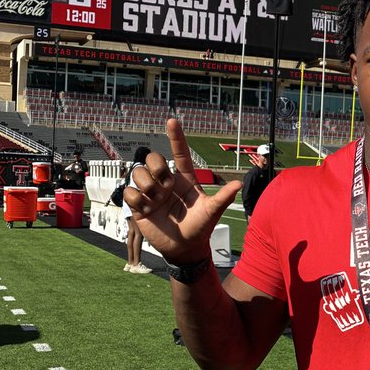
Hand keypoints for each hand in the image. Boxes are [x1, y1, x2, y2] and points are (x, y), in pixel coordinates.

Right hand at [123, 117, 241, 263]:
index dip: (176, 137)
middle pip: (153, 158)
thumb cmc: (200, 228)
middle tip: (166, 187)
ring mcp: (151, 192)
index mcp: (184, 179)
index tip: (172, 121)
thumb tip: (239, 184)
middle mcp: (166, 182)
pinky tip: (146, 209)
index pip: (180, 153)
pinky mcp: (139, 205)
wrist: (184, 249)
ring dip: (147, 186)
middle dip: (156, 167)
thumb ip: (223, 197)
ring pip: (138, 172)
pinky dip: (137, 200)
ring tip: (156, 201)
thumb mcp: (212, 212)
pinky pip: (129, 192)